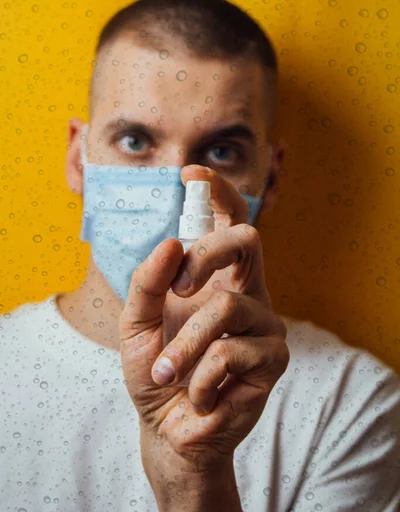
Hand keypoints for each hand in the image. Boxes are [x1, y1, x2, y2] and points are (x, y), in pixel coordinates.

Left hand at [119, 165, 289, 474]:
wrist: (168, 429)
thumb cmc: (157, 372)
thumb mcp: (136, 324)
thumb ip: (148, 283)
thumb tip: (172, 241)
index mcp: (217, 278)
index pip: (228, 223)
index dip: (217, 192)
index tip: (191, 173)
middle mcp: (248, 291)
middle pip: (246, 238)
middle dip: (207, 253)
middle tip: (178, 288)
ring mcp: (265, 323)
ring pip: (227, 307)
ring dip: (185, 346)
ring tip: (169, 373)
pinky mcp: (273, 359)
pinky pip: (230, 351)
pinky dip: (200, 376)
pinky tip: (200, 394)